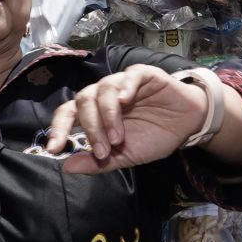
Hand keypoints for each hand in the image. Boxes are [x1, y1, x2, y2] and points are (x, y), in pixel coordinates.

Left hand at [43, 64, 211, 172]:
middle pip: (84, 100)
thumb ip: (97, 162)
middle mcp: (104, 94)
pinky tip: (126, 101)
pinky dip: (125, 87)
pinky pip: (130, 76)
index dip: (58, 129)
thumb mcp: (124, 156)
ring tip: (119, 138)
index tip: (54, 149)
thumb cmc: (153, 137)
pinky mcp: (144, 75)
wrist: (186, 125)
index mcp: (95, 112)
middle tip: (103, 151)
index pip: (68, 113)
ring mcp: (123, 82)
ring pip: (104, 89)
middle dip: (90, 128)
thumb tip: (66, 166)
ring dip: (108, 116)